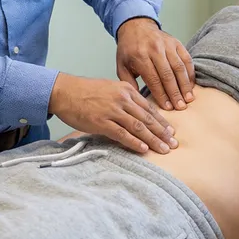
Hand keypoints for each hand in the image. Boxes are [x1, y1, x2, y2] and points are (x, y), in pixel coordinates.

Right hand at [48, 73, 177, 153]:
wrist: (65, 91)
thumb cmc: (86, 91)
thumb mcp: (111, 88)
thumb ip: (125, 99)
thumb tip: (139, 114)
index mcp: (126, 89)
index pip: (149, 107)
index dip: (161, 121)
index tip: (171, 132)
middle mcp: (123, 98)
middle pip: (147, 118)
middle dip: (162, 133)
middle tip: (173, 144)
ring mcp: (112, 110)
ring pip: (138, 127)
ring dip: (153, 140)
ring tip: (163, 149)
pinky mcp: (102, 121)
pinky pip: (122, 134)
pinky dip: (134, 142)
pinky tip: (143, 149)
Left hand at [116, 18, 194, 110]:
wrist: (136, 26)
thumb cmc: (128, 49)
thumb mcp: (122, 65)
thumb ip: (129, 83)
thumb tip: (139, 101)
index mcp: (140, 56)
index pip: (153, 79)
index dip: (162, 95)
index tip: (168, 108)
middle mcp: (155, 49)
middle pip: (168, 74)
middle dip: (175, 93)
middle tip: (180, 107)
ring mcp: (167, 45)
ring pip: (179, 67)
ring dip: (185, 85)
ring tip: (188, 99)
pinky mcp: (176, 42)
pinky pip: (186, 59)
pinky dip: (190, 73)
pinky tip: (191, 85)